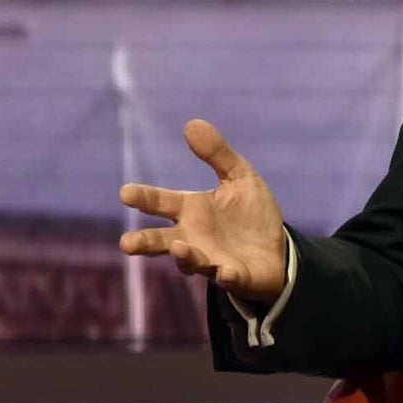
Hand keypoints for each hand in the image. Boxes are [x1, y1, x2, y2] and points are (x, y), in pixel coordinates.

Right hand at [118, 119, 288, 300]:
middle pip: (161, 241)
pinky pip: (228, 278)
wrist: (278, 249)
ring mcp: (211, 260)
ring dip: (184, 256)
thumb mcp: (240, 177)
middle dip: (144, 242)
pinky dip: (226, 275)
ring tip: (178, 248)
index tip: (125, 193)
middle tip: (126, 244)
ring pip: (190, 262)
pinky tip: (226, 271)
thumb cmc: (250, 214)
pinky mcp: (234, 277)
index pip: (161, 202)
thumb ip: (217, 154)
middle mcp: (193, 238)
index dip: (143, 198)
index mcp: (191, 211)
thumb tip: (191, 123)